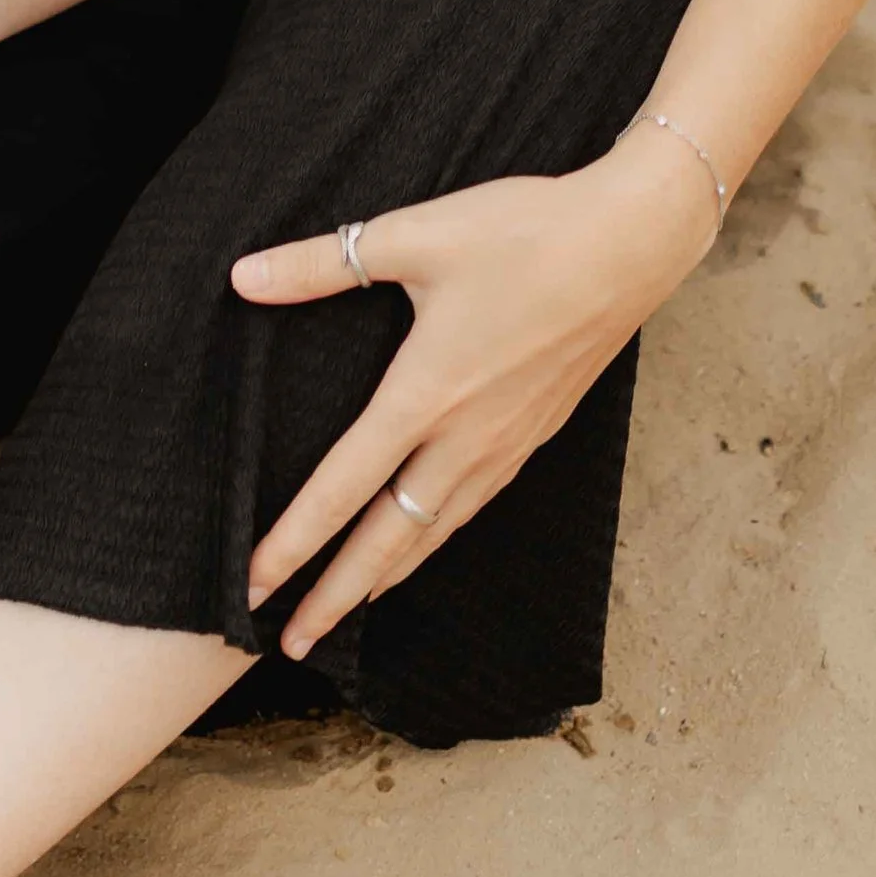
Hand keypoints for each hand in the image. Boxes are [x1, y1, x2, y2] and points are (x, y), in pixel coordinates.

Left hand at [231, 118, 722, 658]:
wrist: (631, 245)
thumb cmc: (526, 233)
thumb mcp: (417, 235)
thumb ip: (326, 263)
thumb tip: (245, 276)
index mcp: (427, 393)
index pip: (344, 487)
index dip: (294, 543)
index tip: (253, 586)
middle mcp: (466, 436)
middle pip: (389, 540)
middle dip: (336, 595)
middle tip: (293, 643)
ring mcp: (507, 444)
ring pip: (435, 533)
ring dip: (386, 578)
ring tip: (348, 611)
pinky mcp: (536, 435)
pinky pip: (472, 508)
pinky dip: (436, 542)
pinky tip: (426, 541)